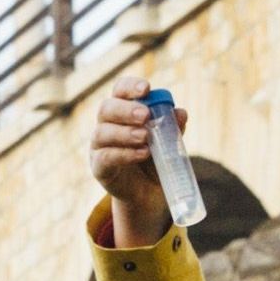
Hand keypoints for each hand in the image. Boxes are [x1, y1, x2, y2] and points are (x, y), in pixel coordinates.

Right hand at [84, 88, 173, 244]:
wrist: (149, 194)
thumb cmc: (155, 160)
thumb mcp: (168, 142)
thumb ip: (172, 128)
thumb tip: (181, 113)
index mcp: (122, 112)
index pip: (120, 90)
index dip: (130, 86)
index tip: (146, 88)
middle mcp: (106, 125)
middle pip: (106, 108)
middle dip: (125, 110)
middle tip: (145, 115)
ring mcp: (99, 146)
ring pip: (102, 132)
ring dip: (125, 132)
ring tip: (145, 137)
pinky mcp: (99, 167)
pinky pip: (105, 156)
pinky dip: (124, 154)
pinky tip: (142, 153)